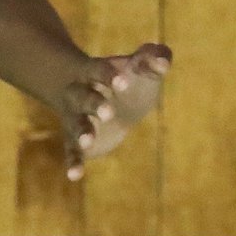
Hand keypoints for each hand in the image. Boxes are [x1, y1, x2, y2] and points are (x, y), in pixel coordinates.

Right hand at [54, 43, 171, 178]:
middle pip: (83, 97)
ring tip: (88, 142)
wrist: (102, 96)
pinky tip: (74, 175)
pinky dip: (73, 162)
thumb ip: (154, 59)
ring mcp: (76, 118)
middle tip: (109, 113)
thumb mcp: (141, 66)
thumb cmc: (126, 77)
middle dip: (95, 104)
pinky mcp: (76, 141)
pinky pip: (71, 151)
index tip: (124, 83)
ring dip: (81, 132)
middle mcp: (79, 94)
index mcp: (94, 72)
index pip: (98, 70)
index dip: (109, 76)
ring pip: (75, 124)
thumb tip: (163, 62)